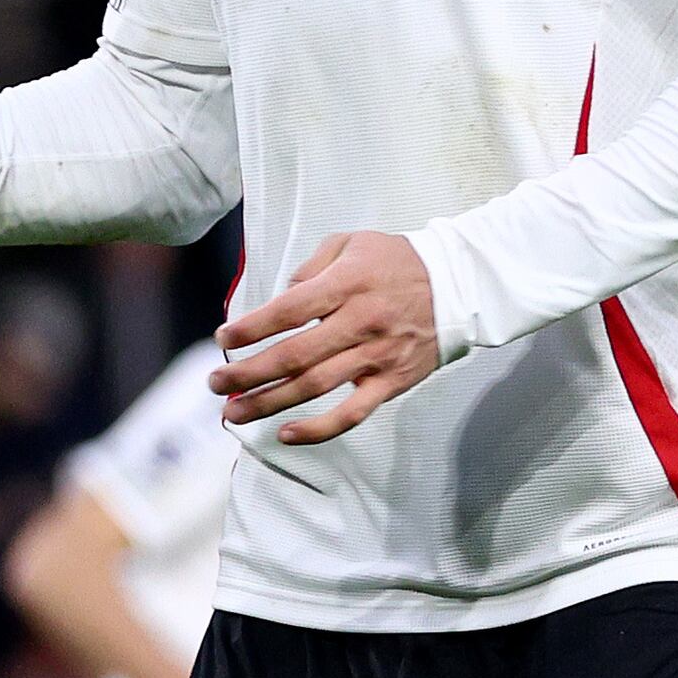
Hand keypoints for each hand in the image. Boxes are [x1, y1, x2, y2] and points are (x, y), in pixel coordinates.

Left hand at [212, 229, 440, 444]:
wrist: (462, 284)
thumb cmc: (396, 262)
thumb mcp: (351, 243)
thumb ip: (311, 266)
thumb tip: (279, 298)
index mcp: (348, 285)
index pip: (289, 311)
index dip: (251, 328)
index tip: (221, 339)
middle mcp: (361, 323)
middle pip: (295, 356)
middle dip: (247, 373)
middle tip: (215, 383)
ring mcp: (378, 356)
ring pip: (315, 387)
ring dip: (269, 403)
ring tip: (233, 412)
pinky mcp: (393, 382)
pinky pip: (353, 413)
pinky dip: (319, 429)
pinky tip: (286, 435)